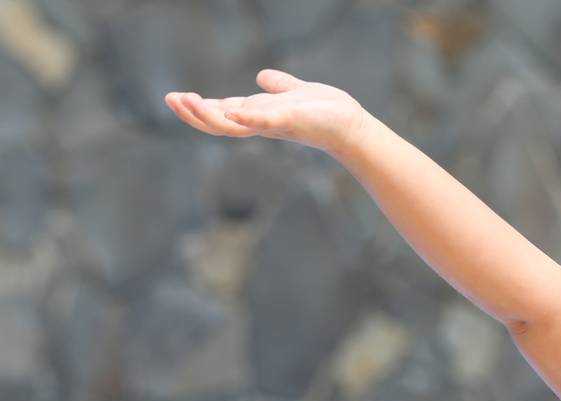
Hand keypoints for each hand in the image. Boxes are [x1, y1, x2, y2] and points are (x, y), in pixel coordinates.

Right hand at [164, 69, 370, 155]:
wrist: (352, 126)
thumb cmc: (326, 113)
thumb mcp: (295, 93)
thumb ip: (278, 86)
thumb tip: (262, 77)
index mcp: (259, 114)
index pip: (223, 112)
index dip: (199, 107)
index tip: (177, 97)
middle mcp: (262, 123)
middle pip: (219, 123)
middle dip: (193, 113)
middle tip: (170, 99)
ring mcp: (273, 124)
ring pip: (232, 126)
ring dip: (208, 115)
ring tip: (186, 101)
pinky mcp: (289, 121)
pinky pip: (262, 122)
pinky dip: (246, 117)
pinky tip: (231, 109)